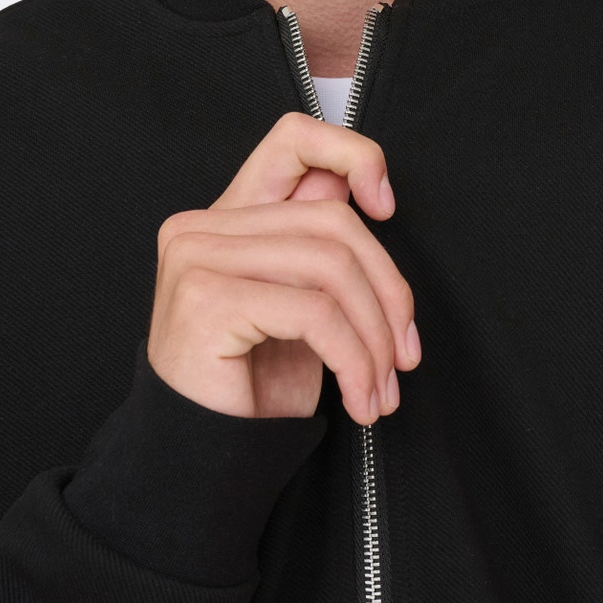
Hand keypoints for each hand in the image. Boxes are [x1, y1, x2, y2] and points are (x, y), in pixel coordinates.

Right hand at [147, 111, 419, 423]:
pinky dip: (355, 360)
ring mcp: (197, 258)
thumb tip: (369, 196)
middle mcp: (201, 226)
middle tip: (405, 356)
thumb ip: (320, 248)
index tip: (388, 206)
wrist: (198, 462)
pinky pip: (315, 314)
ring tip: (382, 388)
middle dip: (389, 292)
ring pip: (332, 268)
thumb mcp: (301, 308)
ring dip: (376, 338)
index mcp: (225, 216)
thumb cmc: (250, 389)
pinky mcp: (206, 299)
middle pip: (334, 222)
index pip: (294, 140)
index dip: (353, 154)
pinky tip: (359, 398)